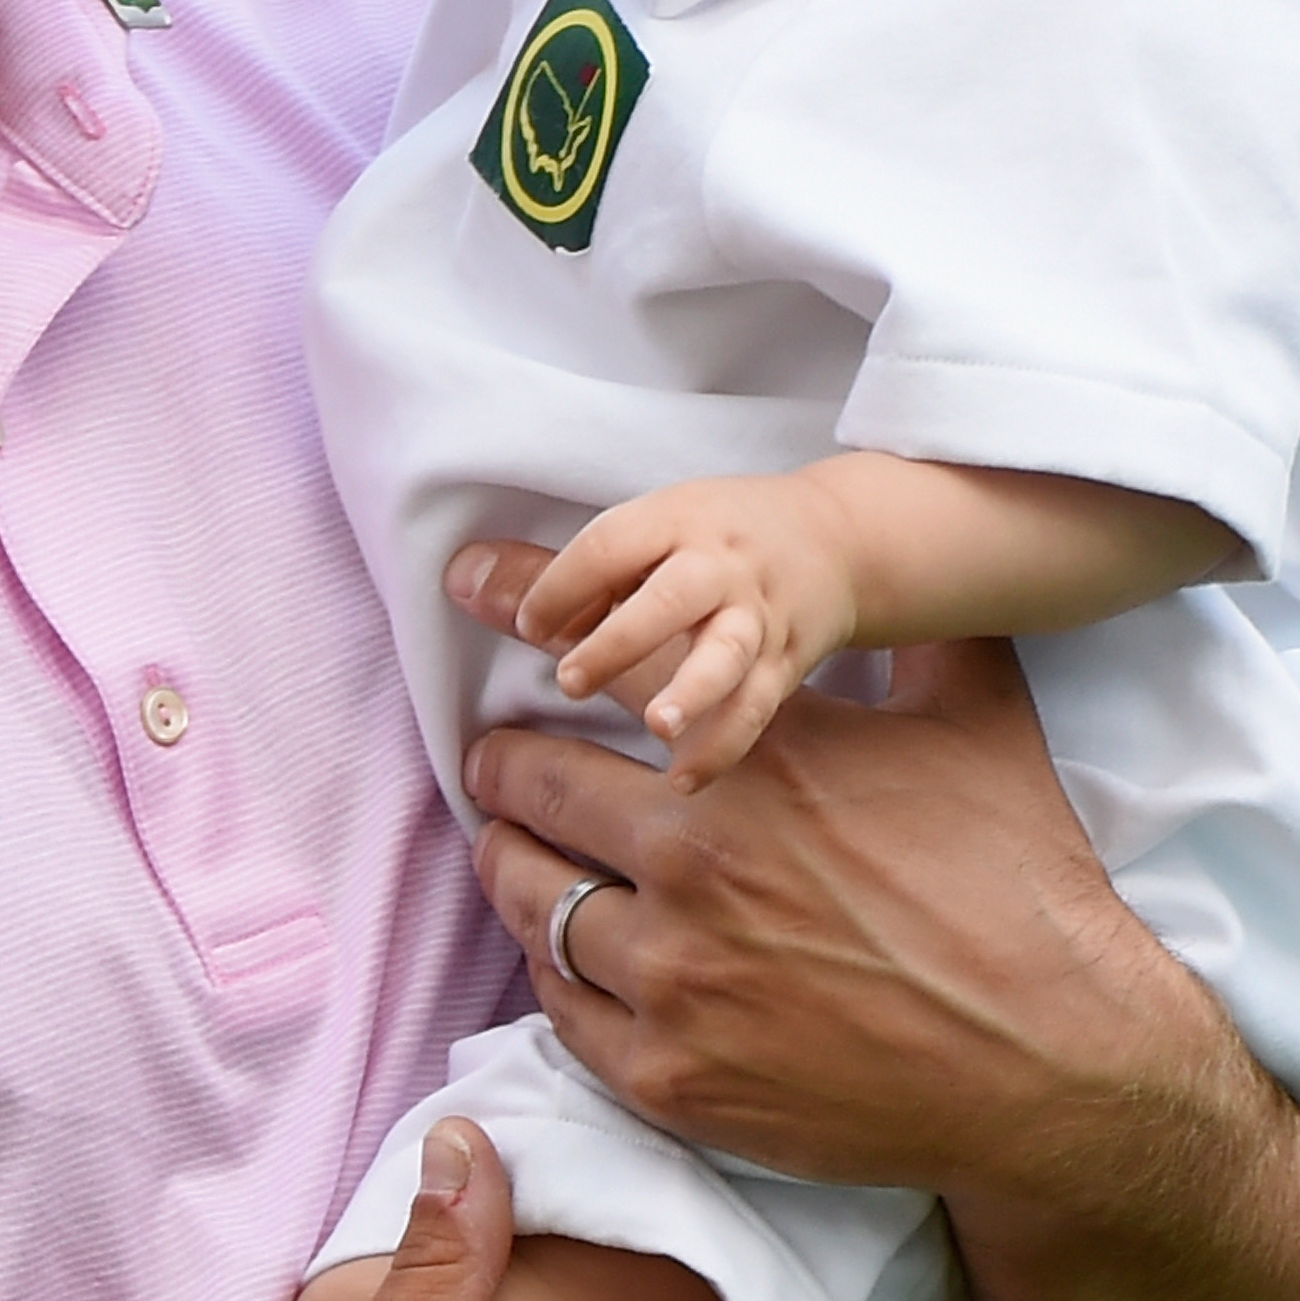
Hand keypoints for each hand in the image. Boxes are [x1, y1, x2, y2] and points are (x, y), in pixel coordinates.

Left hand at [451, 584, 1164, 1199]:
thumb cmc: (1021, 889)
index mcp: (759, 760)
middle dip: (506, 770)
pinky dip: (551, 968)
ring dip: (511, 866)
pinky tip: (559, 949)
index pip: (603, 670)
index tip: (483, 604)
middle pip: (537, 790)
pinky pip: (561, 1008)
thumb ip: (929, 638)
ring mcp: (675, 975)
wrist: (1051, 1062)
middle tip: (495, 767)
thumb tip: (927, 579)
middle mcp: (697, 859)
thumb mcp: (982, 727)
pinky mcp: (669, 1074)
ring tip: (509, 852)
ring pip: (533, 900)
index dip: (531, 622)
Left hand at [514, 473, 860, 782]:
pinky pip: (758, 706)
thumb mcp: (643, 535)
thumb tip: (460, 578)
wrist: (839, 539)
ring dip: (693, 688)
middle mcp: (721, 564)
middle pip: (674, 595)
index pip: (613, 544)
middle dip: (622, 638)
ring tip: (658, 726)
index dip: (565, 583)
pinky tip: (685, 779)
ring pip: (729, 652)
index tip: (528, 625)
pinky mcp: (787, 661)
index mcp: (676, 521)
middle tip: (569, 681)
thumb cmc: (714, 540)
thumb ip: (556, 571)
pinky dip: (725, 743)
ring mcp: (759, 614)